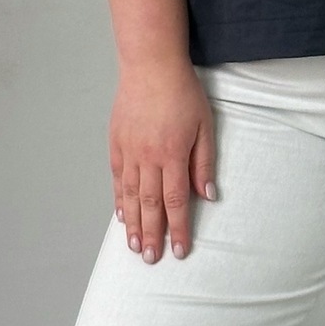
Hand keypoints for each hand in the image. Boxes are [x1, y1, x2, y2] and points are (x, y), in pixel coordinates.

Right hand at [110, 58, 216, 262]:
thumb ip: (204, 163)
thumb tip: (207, 196)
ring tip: (134, 246)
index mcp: (173, 155)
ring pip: (131, 196)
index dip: (177, 229)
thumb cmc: (183, 93)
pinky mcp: (117, 143)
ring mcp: (129, 151)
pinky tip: (122, 215)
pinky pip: (118, 178)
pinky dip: (120, 199)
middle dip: (151, 234)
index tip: (179, 250)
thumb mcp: (205, 126)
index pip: (176, 201)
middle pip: (150, 205)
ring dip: (133, 223)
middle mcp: (148, 157)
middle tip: (151, 259)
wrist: (150, 66)